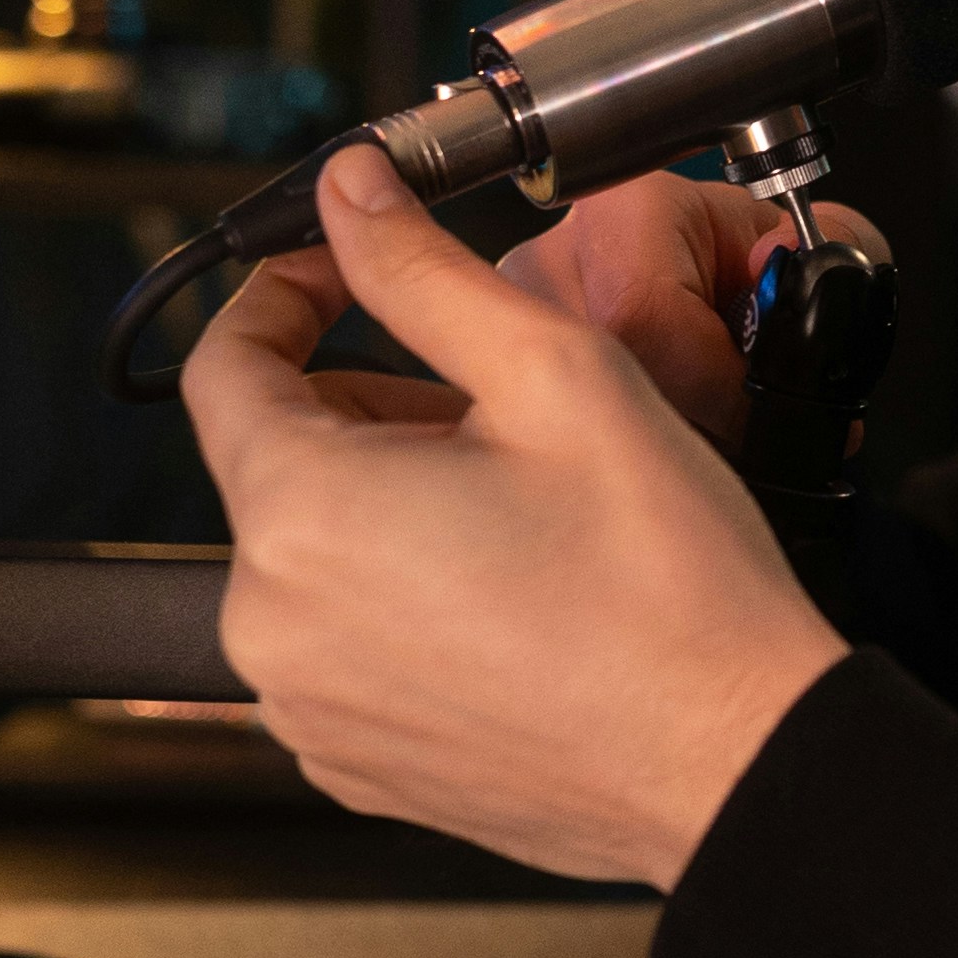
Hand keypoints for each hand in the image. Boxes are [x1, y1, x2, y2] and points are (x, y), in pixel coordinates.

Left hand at [182, 146, 843, 883]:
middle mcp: (273, 628)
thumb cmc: (666, 588)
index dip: (283, 295)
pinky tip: (508, 592)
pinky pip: (342, 643)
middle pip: (277, 464)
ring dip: (388, 504)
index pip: (222, 368)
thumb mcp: (554, 374)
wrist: (734, 760)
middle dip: (367, 409)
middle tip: (491, 407)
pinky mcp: (352, 765)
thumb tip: (351, 192)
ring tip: (518, 508)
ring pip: (314, 554)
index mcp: (302, 517)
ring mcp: (308, 709)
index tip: (342, 272)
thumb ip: (423, 270)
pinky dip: (400, 597)